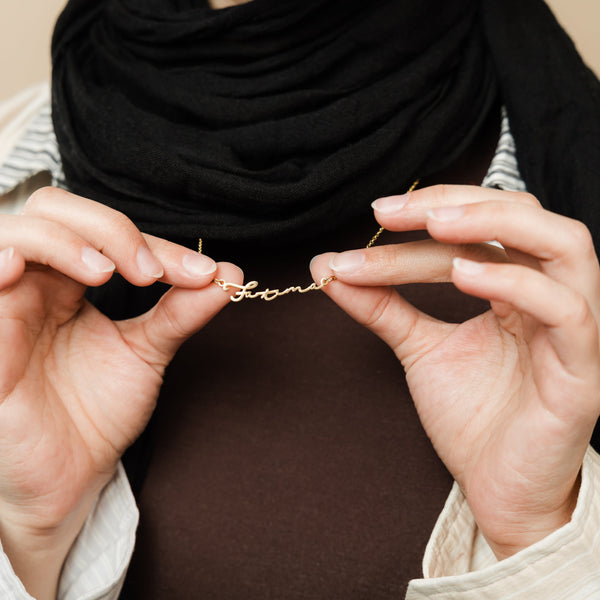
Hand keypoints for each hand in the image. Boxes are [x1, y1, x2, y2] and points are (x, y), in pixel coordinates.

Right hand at [0, 187, 241, 597]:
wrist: (72, 476)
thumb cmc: (97, 412)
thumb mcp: (147, 352)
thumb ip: (181, 311)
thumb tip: (228, 274)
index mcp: (69, 283)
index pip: (105, 234)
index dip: (155, 244)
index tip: (202, 273)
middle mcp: (34, 286)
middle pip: (53, 212)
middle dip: (108, 229)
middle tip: (150, 271)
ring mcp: (5, 310)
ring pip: (15, 236)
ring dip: (65, 243)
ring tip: (106, 274)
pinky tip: (20, 267)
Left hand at [311, 184, 599, 558]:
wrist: (496, 487)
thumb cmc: (471, 416)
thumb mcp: (418, 348)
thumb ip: (381, 305)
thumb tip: (328, 265)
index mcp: (516, 287)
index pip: (480, 228)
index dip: (430, 210)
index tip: (375, 215)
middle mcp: (550, 296)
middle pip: (524, 215)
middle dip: (457, 203)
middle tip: (392, 212)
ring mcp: (572, 331)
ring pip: (564, 245)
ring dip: (494, 223)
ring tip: (433, 224)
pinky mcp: (581, 372)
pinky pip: (565, 310)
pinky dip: (514, 284)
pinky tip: (464, 275)